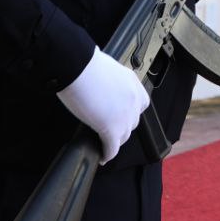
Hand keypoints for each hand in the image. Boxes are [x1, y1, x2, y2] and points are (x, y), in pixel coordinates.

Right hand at [56, 49, 149, 164]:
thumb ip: (111, 83)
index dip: (131, 112)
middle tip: (109, 128)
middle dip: (122, 127)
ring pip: (123, 137)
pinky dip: (107, 153)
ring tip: (105, 144)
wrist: (78, 67)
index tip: (122, 115)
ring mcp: (125, 116)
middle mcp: (133, 100)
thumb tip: (104, 91)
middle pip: (132, 122)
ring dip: (115, 141)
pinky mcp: (112, 129)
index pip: (141, 104)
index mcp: (133, 83)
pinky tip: (102, 156)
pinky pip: (112, 148)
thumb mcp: (107, 70)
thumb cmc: (86, 64)